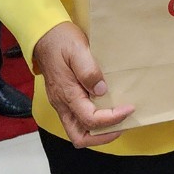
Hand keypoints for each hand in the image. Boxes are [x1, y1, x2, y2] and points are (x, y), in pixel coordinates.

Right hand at [32, 21, 133, 146]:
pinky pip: (77, 120)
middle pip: (80, 137)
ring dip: (98, 131)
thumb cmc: (61, 40)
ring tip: (117, 120)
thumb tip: (101, 90)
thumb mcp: (78, 49)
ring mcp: (61, 103)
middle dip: (103, 136)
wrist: (45, 35)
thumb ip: (89, 71)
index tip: (129, 108)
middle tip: (123, 123)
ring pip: (78, 131)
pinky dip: (93, 122)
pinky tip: (106, 110)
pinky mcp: (64, 99)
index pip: (90, 119)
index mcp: (66, 93)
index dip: (112, 118)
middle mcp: (62, 103)